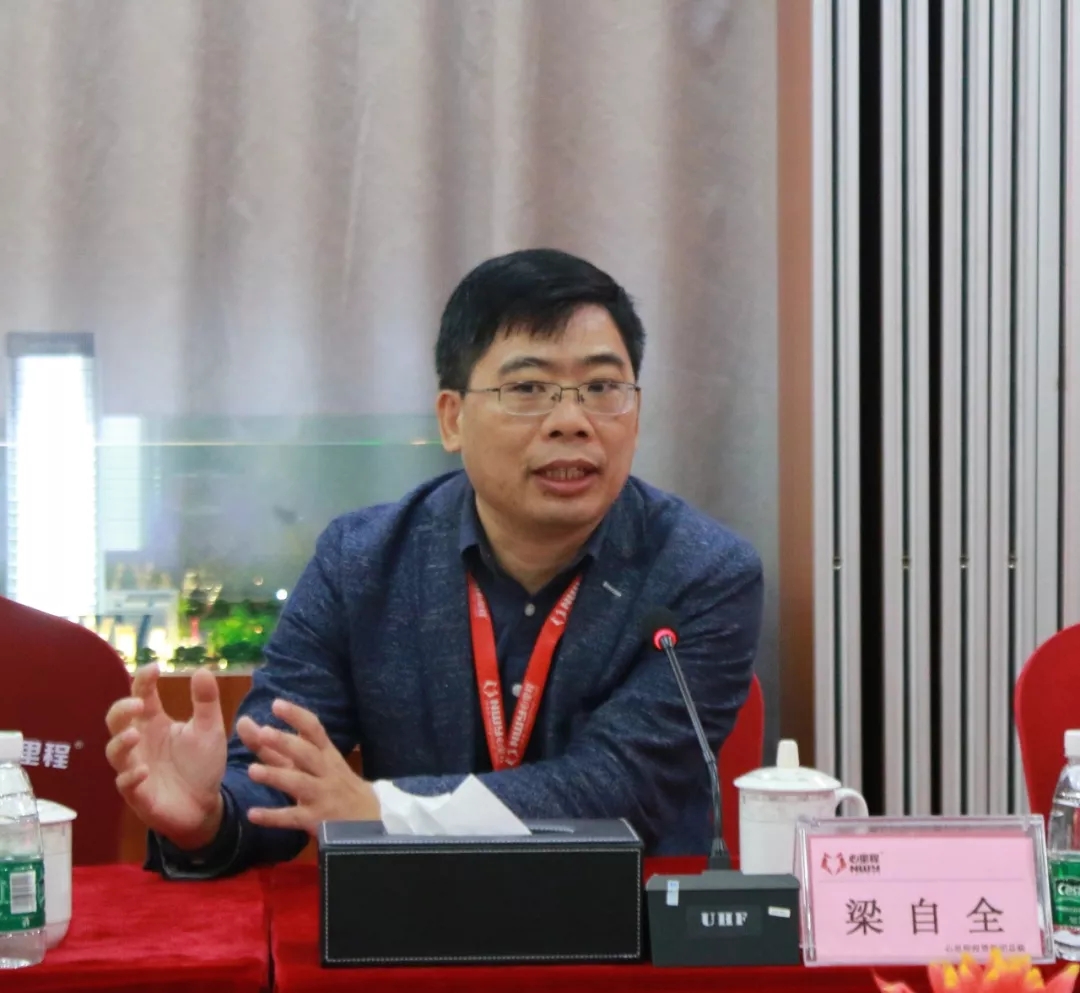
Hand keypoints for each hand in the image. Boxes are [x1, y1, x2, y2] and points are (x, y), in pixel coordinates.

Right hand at [104, 664, 227, 849]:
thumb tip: (202, 669)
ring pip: (114, 752)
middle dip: (122, 710)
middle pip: (117, 721)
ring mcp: (135, 767)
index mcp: (155, 723)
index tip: (154, 668)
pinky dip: (131, 777)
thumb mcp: (210, 730)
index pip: (142, 695)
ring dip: (121, 743)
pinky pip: (126, 785)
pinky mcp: (138, 794)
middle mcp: (140, 743)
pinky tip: (143, 771)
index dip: (143, 681)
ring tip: (135, 734)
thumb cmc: (202, 764)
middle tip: (138, 703)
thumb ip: (206, 701)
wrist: (205, 805)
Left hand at [236, 699, 380, 834]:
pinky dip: (273, 817)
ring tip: (252, 770)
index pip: (314, 730)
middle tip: (263, 732)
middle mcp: (326, 771)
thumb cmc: (333, 784)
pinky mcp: (317, 820)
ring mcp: (322, 795)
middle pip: (307, 754)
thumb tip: (246, 723)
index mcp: (326, 754)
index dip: (296, 716)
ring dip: (277, 776)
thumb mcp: (313, 764)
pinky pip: (294, 817)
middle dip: (286, 742)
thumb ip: (278, 748)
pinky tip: (252, 814)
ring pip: (300, 783)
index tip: (276, 704)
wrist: (368, 818)